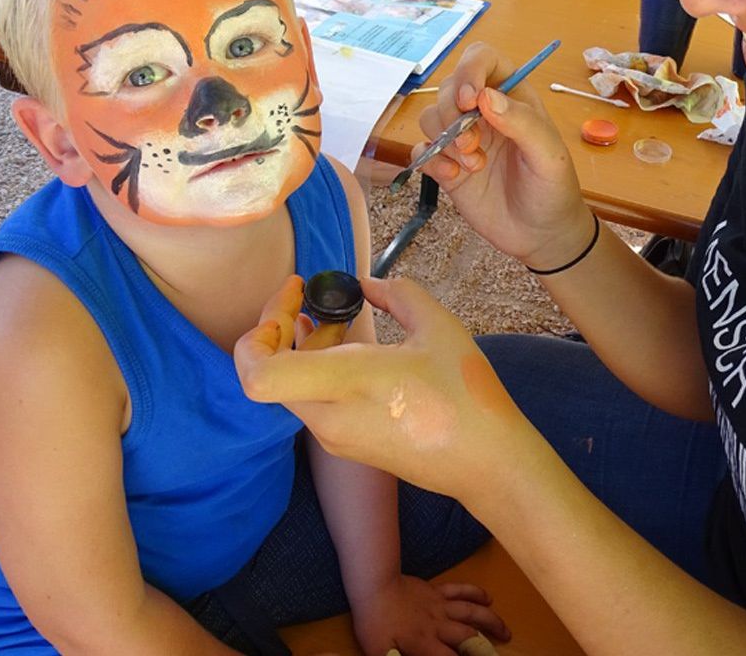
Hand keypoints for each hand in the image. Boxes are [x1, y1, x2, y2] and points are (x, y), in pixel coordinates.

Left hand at [235, 274, 536, 503]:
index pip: (259, 373)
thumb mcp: (437, 326)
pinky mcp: (346, 445)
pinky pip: (313, 401)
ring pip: (290, 387)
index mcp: (346, 384)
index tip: (293, 298)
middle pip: (268, 373)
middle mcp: (329, 416)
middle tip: (307, 298)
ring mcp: (335, 436)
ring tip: (337, 321)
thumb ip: (397, 294)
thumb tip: (369, 285)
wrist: (485, 461)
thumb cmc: (466, 394)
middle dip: (281, 328)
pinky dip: (318, 370)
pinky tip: (355, 352)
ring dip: (300, 349)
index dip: (260, 331)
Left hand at [353, 574, 508, 655]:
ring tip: (506, 631)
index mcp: (424, 643)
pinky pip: (460, 590)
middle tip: (499, 654)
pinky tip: (488, 598)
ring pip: (471, 612)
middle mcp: (438, 625)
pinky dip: (476, 593)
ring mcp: (440, 605)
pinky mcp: (437, 591)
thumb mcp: (380, 653)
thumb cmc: (374, 623)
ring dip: (491, 621)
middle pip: (468, 636)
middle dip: (486, 648)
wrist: (374, 586)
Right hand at [413, 43, 593, 270]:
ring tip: (473, 166)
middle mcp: (484, 112)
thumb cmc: (553, 189)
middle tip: (473, 146)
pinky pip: (421, 150)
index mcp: (512, 97)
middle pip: (449, 88)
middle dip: (453, 115)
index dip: (469, 70)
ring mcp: (462, 138)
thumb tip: (485, 96)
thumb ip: (522, 123)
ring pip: (430, 116)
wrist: (541, 236)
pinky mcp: (446, 165)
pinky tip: (454, 177)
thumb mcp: (548, 155)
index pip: (482, 59)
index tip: (469, 101)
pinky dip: (430, 160)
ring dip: (445, 140)